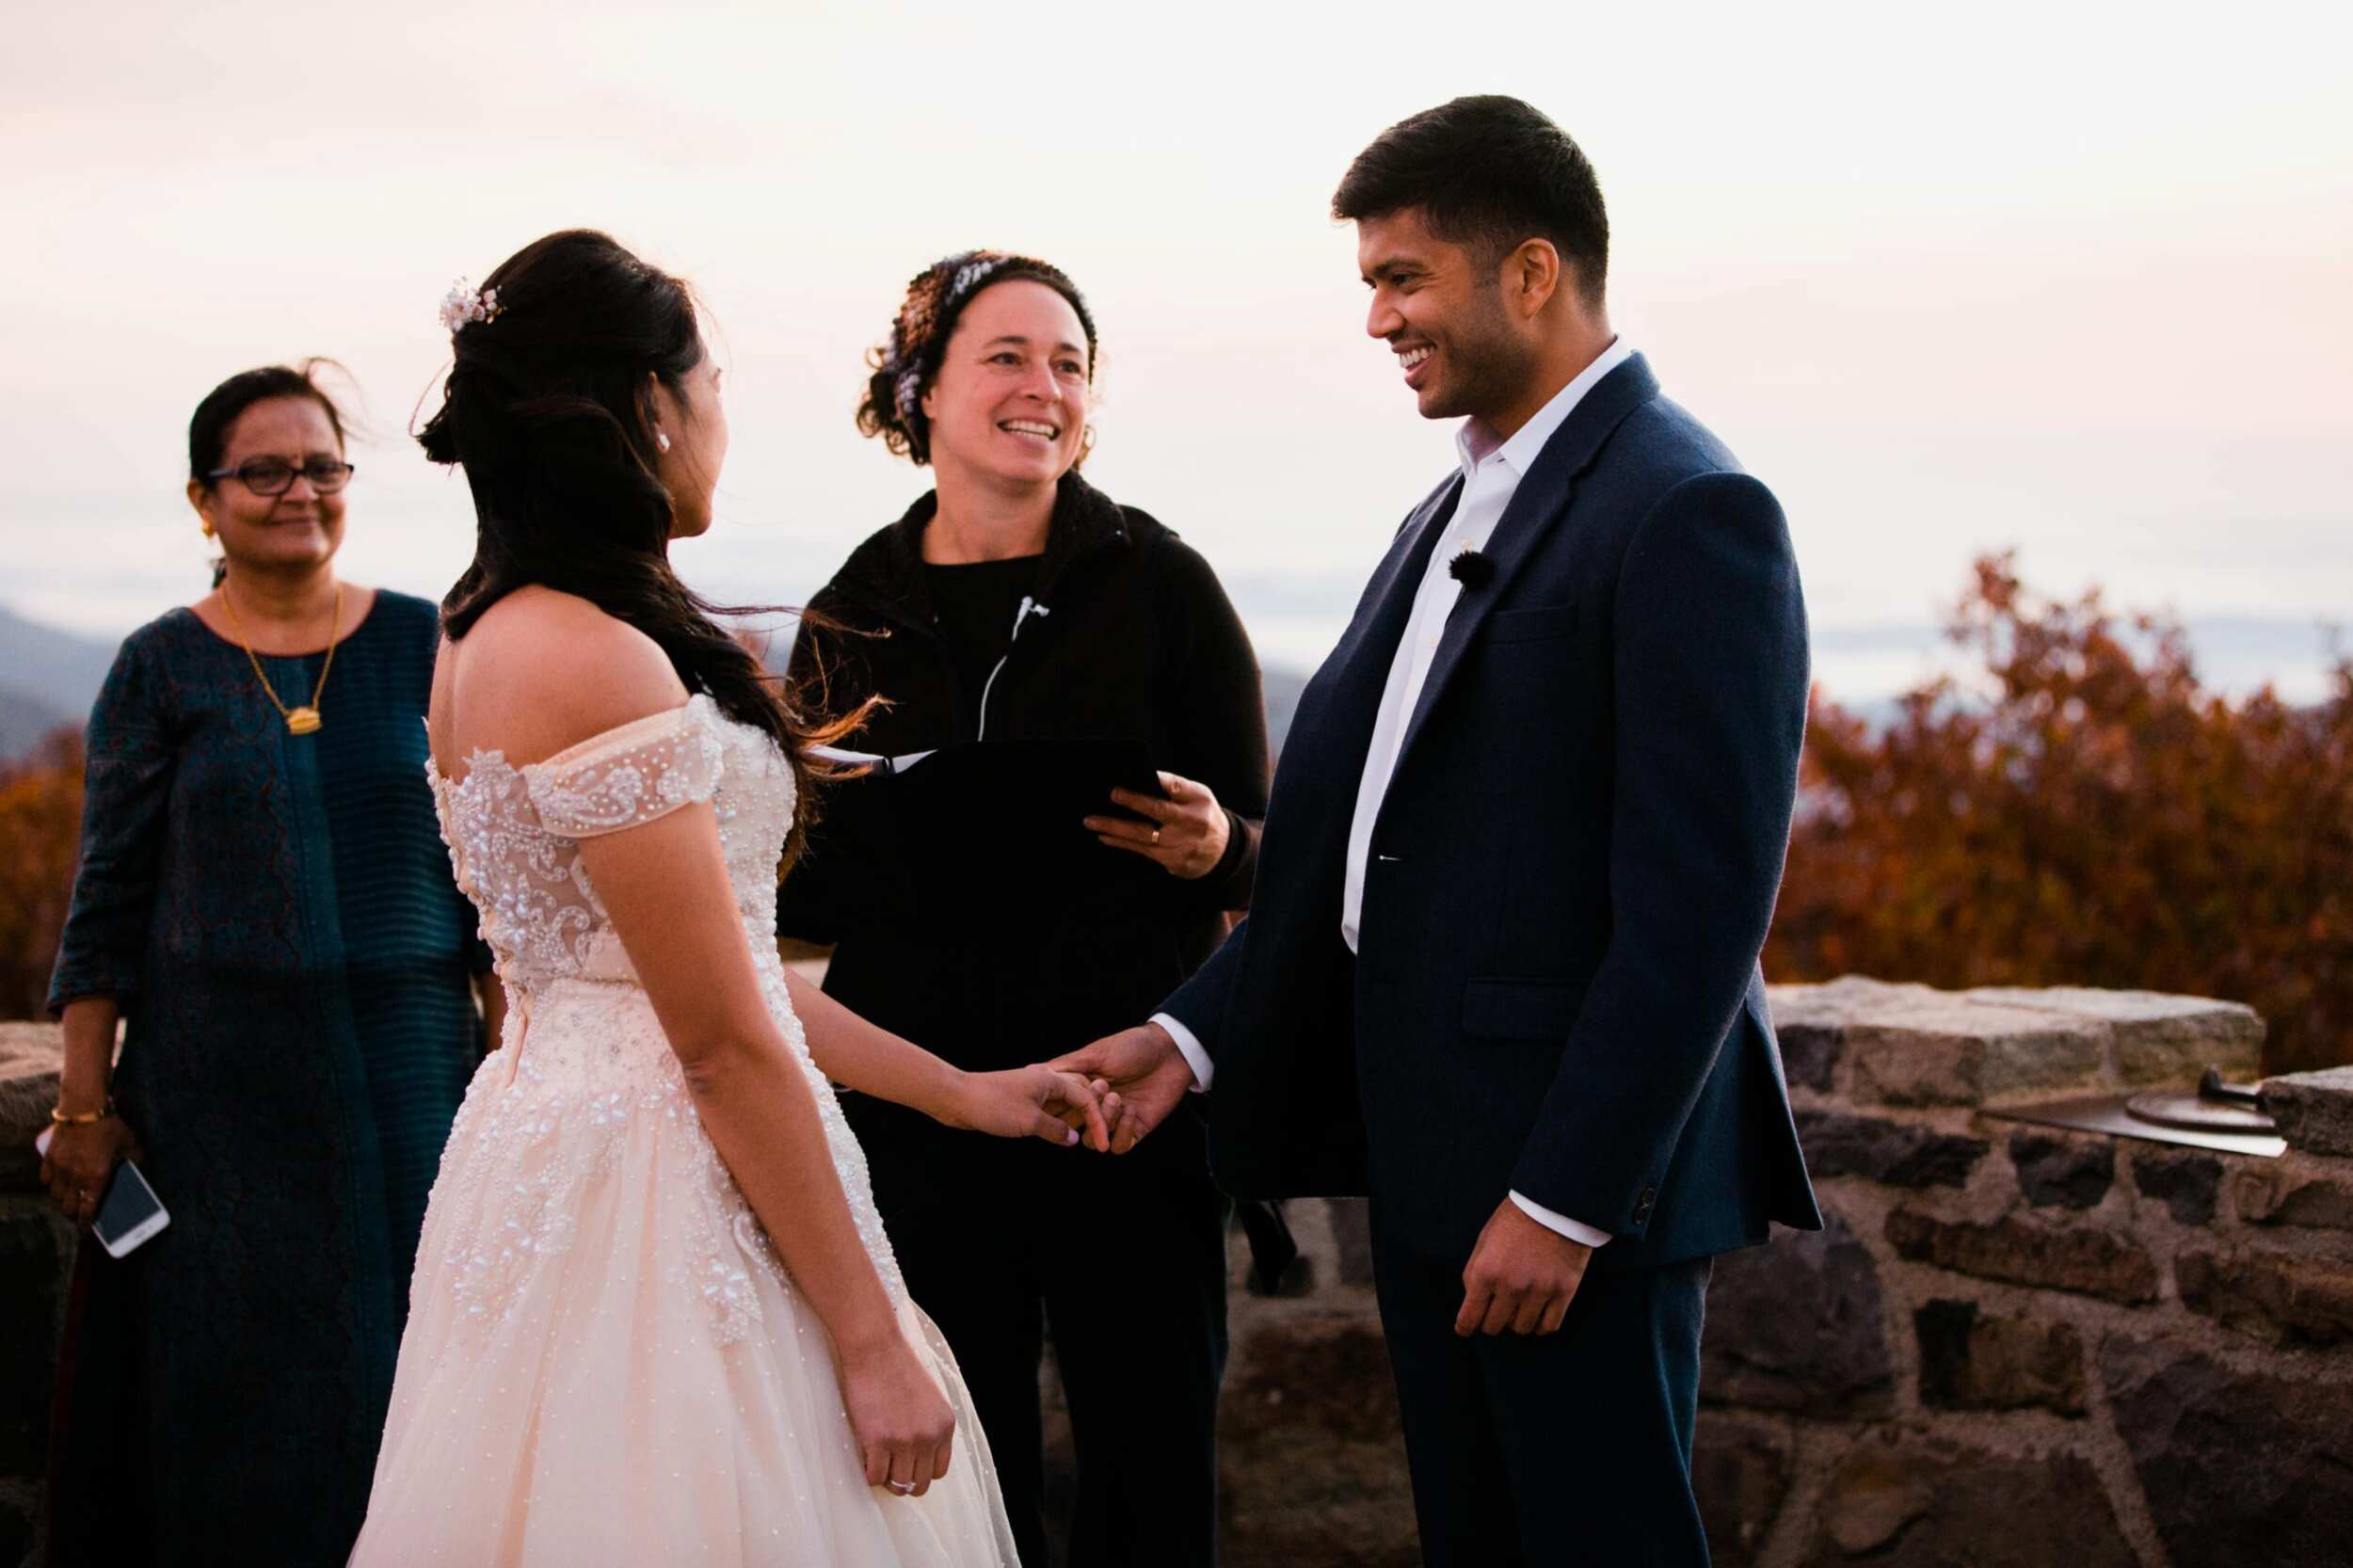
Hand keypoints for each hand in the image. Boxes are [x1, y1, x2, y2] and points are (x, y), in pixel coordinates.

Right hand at [41, 1116, 141, 1229]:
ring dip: (61, 1201)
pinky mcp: (49, 1158)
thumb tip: (140, 1166)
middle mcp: (75, 1177)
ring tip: (68, 1201)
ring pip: (55, 1195)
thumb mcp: (130, 1143)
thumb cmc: (110, 1125)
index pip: (87, 1209)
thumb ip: (135, 1158)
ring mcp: (60, 1168)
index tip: (85, 1231)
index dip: (85, 1224)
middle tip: (78, 1214)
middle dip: (73, 1214)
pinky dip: (50, 1185)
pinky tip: (56, 1185)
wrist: (85, 1107)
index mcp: (96, 1178)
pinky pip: (45, 1179)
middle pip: (68, 1206)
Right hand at [834, 1332, 955, 1497]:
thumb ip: (930, 1427)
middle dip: (902, 1481)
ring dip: (885, 1479)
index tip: (906, 1466)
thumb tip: (918, 1456)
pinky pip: (874, 1477)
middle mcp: (929, 1437)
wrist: (877, 1349)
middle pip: (919, 1484)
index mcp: (945, 1426)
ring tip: (875, 1464)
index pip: (938, 1471)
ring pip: (897, 1485)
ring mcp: (905, 1441)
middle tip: (887, 1468)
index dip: (920, 1472)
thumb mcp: (930, 1399)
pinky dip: (868, 1474)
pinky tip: (865, 1460)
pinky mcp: (879, 1441)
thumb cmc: (897, 1368)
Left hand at [940, 1067, 1109, 1148]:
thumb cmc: (994, 1105)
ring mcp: (1030, 1091)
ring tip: (1079, 1143)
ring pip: (1060, 1107)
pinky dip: (1054, 1125)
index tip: (1103, 1145)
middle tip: (1096, 1143)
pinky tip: (1054, 1137)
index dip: (1098, 1122)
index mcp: (1051, 1080)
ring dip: (1071, 1124)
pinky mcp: (1018, 1102)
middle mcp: (1043, 1082)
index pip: (1086, 1099)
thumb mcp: (1031, 1122)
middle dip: (1089, 1120)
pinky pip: (1044, 1112)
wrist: (957, 1099)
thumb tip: (1074, 1138)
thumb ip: (1056, 1131)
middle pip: (1077, 1099)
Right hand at [1043, 1023, 1195, 1153]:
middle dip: (1082, 1112)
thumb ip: (1067, 1066)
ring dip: (1103, 1121)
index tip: (1065, 1095)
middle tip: (1101, 1088)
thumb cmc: (1133, 1046)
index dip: (1058, 1106)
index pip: (1058, 1108)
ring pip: (1092, 1140)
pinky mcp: (1135, 1129)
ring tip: (1117, 1097)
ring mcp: (1114, 1120)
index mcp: (1081, 1089)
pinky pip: (1120, 1146)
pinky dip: (1122, 1131)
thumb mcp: (1097, 1053)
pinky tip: (1131, 1109)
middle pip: (1072, 1126)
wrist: (1171, 1051)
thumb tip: (1032, 1070)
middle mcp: (1094, 1107)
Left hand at [1085, 771, 1229, 879]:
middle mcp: (1191, 822)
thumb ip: (1174, 787)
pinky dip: (1121, 843)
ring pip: (1143, 834)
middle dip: (1133, 802)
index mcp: (1198, 800)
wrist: (1223, 852)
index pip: (1176, 786)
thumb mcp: (1199, 796)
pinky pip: (1141, 850)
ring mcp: (1181, 844)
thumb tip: (1141, 778)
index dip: (1157, 780)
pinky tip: (1105, 837)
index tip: (1140, 772)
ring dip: (1115, 827)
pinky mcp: (1172, 861)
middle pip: (1158, 810)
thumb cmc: (1203, 815)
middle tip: (1111, 794)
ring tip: (1092, 821)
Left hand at [1455, 1197, 1591, 1336]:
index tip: (1466, 1329)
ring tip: (1518, 1309)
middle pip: (1494, 1327)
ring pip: (1521, 1329)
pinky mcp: (1563, 1292)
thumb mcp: (1484, 1239)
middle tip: (1495, 1313)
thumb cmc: (1516, 1218)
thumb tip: (1472, 1300)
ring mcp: (1538, 1291)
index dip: (1465, 1327)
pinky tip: (1538, 1316)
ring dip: (1516, 1322)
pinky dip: (1541, 1326)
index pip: (1470, 1317)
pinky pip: (1549, 1326)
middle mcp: (1510, 1286)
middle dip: (1490, 1322)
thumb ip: (1474, 1272)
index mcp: (1485, 1271)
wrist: (1556, 1203)